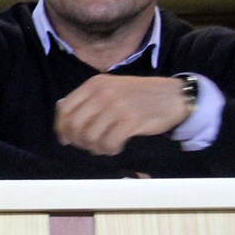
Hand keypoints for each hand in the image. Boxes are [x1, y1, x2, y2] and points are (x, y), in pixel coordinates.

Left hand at [54, 75, 189, 155]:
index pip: (65, 109)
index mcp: (94, 84)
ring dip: (95, 147)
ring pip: (90, 137)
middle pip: (74, 125)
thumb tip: (61, 109)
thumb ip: (87, 98)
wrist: (173, 95)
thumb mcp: (110, 87)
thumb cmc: (139, 94)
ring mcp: (116, 107)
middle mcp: (102, 93)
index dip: (62, 128)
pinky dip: (110, 149)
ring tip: (104, 147)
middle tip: (88, 146)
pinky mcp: (131, 121)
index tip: (67, 139)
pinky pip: (109, 143)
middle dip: (77, 141)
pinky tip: (116, 147)